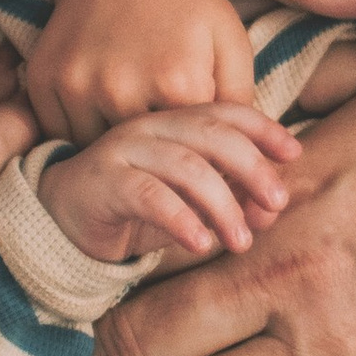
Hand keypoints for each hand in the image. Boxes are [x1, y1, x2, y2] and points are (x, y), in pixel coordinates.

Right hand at [15, 0, 256, 144]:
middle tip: (166, 155)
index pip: (194, 155)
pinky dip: (79, 136)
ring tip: (131, 135)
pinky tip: (100, 118)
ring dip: (115, 153)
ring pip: (98, 152)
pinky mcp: (45, 82)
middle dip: (158, 164)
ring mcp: (77, 84)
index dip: (203, 163)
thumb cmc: (186, 5)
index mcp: (177, 81)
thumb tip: (248, 166)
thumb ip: (241, 106)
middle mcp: (122, 87)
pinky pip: (61, 134)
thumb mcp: (230, 44)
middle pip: (144, 160)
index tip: (205, 159)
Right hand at [40, 100, 301, 262]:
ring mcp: (124, 149)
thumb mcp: (187, 198)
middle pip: (212, 135)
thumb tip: (273, 208)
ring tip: (242, 240)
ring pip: (186, 166)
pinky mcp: (104, 180)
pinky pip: (149, 196)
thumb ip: (229, 195)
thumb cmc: (134, 202)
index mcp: (175, 118)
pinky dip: (181, 219)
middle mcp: (150, 124)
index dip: (263, 128)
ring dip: (222, 205)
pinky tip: (200, 244)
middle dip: (252, 168)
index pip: (227, 112)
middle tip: (277, 203)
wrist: (60, 213)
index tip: (295, 153)